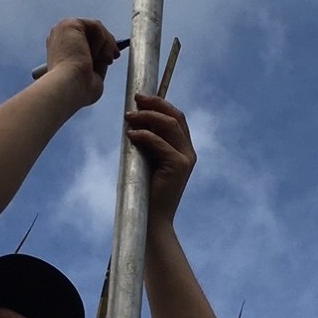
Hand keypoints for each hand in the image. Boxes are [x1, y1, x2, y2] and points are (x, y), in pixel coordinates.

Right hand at [43, 18, 121, 106]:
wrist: (70, 88)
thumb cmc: (77, 90)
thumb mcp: (90, 74)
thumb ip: (95, 63)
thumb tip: (106, 57)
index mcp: (60, 49)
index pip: (83, 40)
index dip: (100, 47)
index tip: (111, 58)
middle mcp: (59, 36)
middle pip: (90, 31)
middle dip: (107, 43)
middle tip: (115, 56)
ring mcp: (62, 29)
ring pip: (96, 28)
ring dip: (107, 45)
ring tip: (106, 60)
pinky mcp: (69, 24)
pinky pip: (96, 26)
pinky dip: (103, 41)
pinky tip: (98, 55)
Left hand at [125, 94, 194, 227]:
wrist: (152, 220)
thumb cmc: (145, 193)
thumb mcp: (146, 161)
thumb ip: (146, 143)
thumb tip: (132, 120)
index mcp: (183, 150)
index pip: (176, 118)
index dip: (160, 104)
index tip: (140, 97)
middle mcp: (188, 152)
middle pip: (175, 117)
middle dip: (155, 104)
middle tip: (135, 100)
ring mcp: (186, 159)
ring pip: (169, 125)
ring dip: (147, 117)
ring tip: (128, 117)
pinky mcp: (178, 166)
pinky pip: (159, 143)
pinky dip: (144, 135)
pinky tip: (130, 135)